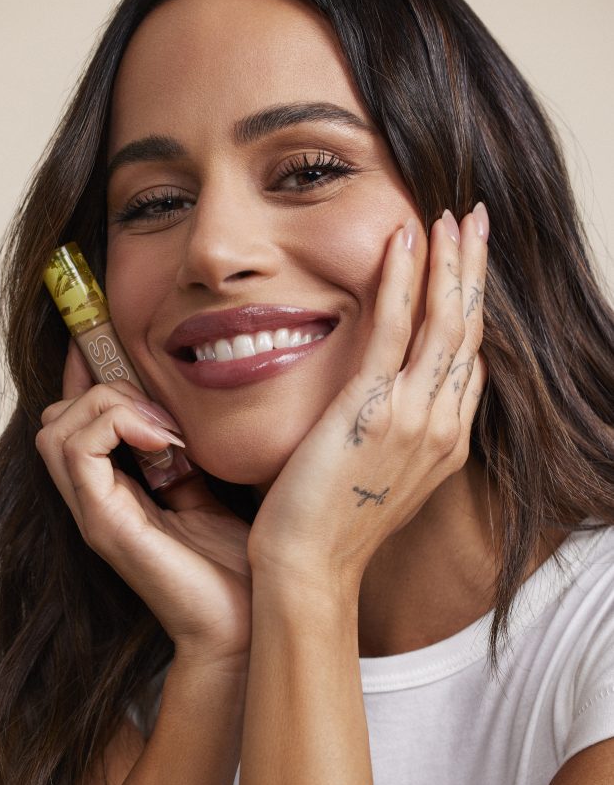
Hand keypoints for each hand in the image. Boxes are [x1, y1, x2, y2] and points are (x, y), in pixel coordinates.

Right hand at [35, 340, 252, 672]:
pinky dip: (117, 426)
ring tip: (166, 427)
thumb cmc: (243, 562)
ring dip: (111, 405)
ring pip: (57, 426)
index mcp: (120, 488)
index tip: (121, 342)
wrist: (255, 621)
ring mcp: (95, 512)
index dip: (91, 373)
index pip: (77, 416)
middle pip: (57, 416)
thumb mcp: (214, 488)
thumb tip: (191, 406)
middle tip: (165, 409)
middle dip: (105, 387)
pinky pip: (77, 451)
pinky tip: (167, 443)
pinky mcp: (104, 524)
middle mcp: (98, 498)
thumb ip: (190, 451)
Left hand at [246, 205, 488, 604]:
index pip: (469, 360)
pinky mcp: (371, 409)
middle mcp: (442, 425)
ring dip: (451, 263)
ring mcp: (413, 416)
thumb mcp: (384, 478)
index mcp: (445, 442)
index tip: (465, 267)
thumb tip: (414, 393)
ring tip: (454, 216)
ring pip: (446, 323)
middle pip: (469, 331)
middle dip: (474, 271)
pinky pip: (394, 329)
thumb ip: (406, 433)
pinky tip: (405, 240)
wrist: (309, 569)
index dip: (471, 307)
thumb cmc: (332, 527)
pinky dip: (404, 280)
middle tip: (475, 220)